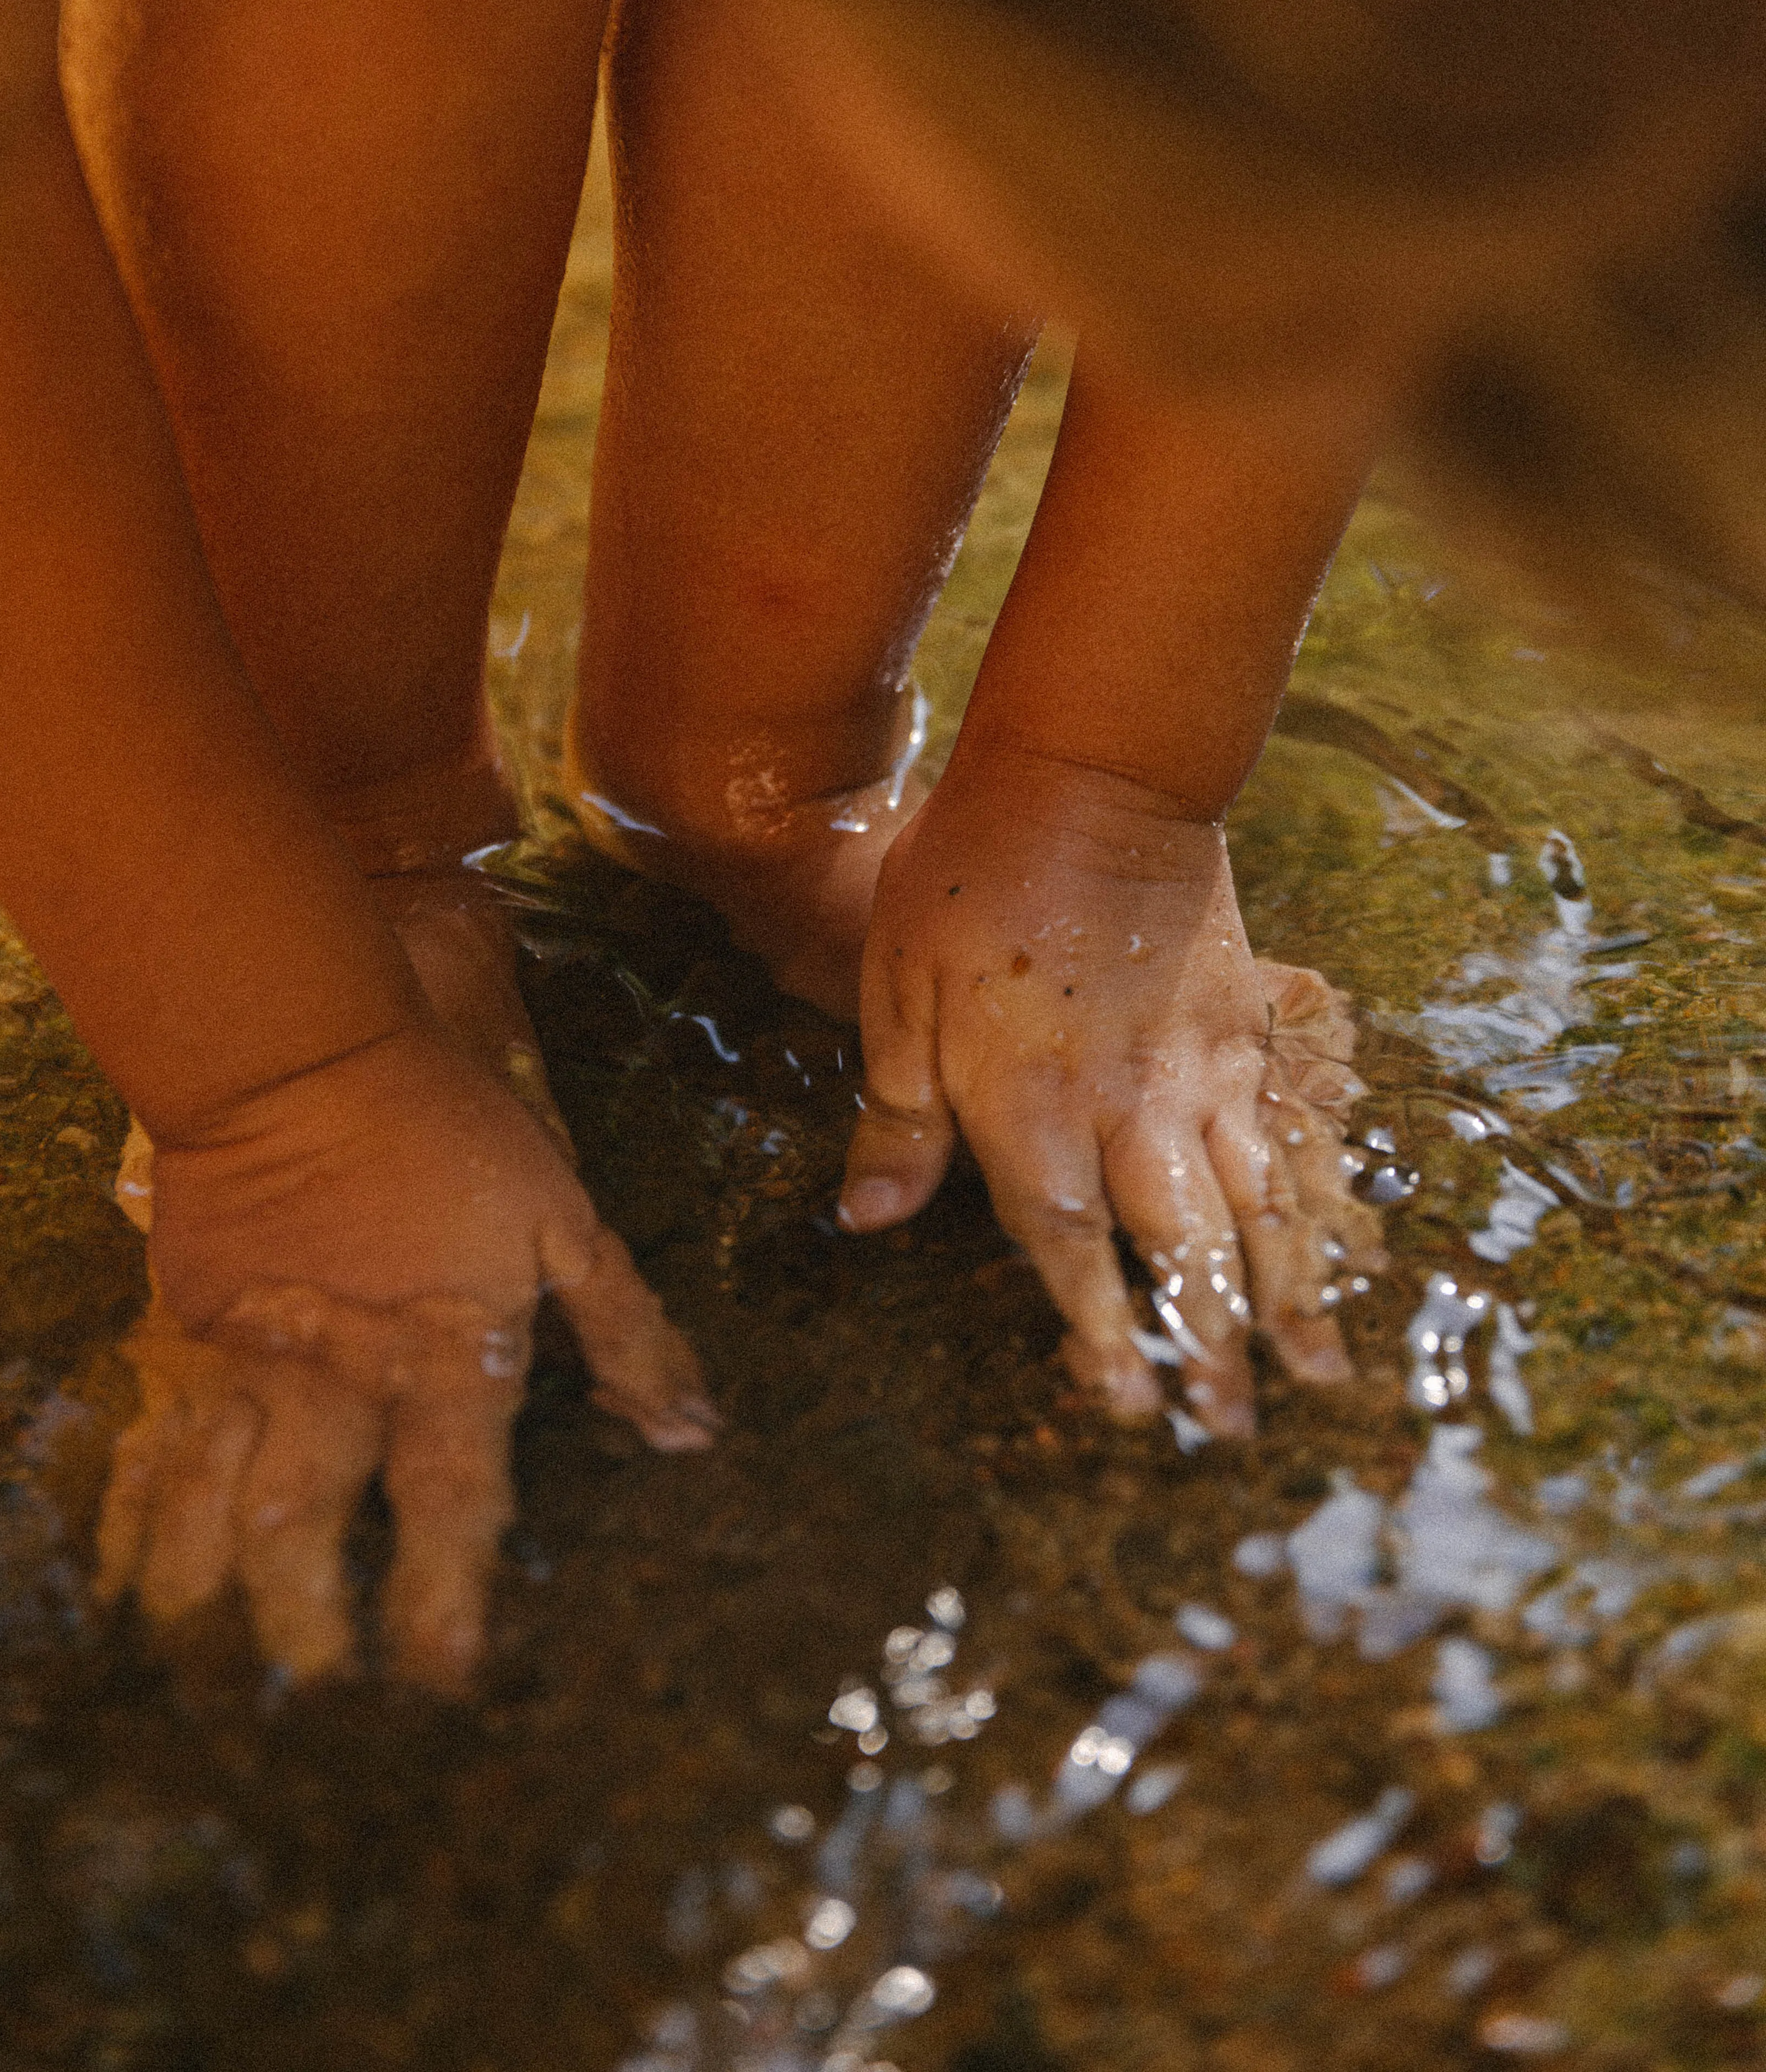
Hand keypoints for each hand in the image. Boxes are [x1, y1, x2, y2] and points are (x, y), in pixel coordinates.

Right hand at [97, 1025, 715, 1686]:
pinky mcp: (181, 1335)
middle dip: (301, 1625)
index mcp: (439, 1360)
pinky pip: (149, 1446)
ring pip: (210, 1503)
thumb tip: (692, 1433)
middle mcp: (336, 1382)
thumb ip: (627, 1333)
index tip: (443, 1684)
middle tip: (307, 1707)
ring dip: (202, 1594)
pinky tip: (121, 1587)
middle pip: (305, 1527)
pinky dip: (131, 1521)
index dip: (446, 1599)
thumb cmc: (450, 1135)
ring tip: (198, 1679)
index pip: (449, 1504)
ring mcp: (246, 1363)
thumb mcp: (567, 1222)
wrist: (300, 1054)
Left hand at [841, 742, 1384, 1435]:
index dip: (1097, 1332)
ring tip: (1318, 1374)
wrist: (1091, 773)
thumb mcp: (895, 990)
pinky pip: (1285, 1133)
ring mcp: (1199, 1066)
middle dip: (1206, 1344)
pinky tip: (1335, 1247)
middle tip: (1235, 1429)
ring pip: (1252, 1202)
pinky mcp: (1243, 1025)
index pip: (1068, 1247)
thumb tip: (868, 1220)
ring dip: (1282, 1293)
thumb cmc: (967, 875)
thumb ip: (896, 1116)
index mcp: (1031, 1106)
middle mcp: (1128, 1104)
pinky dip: (1311, 1199)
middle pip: (1175, 1245)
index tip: (1125, 1407)